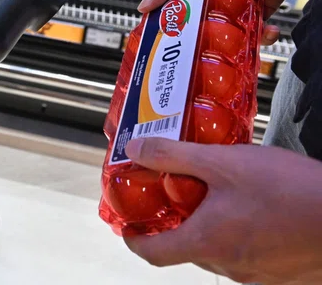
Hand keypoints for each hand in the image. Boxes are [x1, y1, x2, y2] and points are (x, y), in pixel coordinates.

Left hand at [124, 137, 321, 283]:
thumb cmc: (291, 192)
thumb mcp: (223, 162)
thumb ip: (174, 155)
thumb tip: (135, 149)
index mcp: (207, 243)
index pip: (153, 254)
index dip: (134, 240)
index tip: (129, 226)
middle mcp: (230, 266)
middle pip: (188, 250)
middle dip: (178, 224)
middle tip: (176, 194)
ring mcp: (261, 274)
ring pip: (221, 252)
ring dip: (212, 227)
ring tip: (218, 194)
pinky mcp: (286, 273)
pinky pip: (252, 255)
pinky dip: (242, 234)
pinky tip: (255, 207)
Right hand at [139, 0, 319, 44]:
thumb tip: (142, 8)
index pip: (174, 16)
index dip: (167, 33)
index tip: (161, 51)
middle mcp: (211, 2)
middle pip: (200, 32)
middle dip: (199, 49)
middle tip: (198, 64)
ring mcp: (235, 10)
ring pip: (229, 38)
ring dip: (234, 48)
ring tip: (237, 54)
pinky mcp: (260, 13)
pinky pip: (258, 34)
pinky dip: (264, 39)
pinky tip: (269, 32)